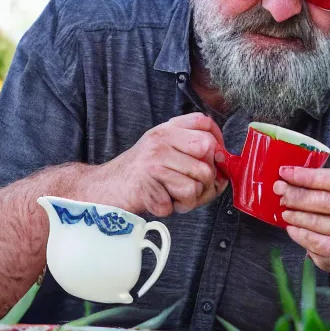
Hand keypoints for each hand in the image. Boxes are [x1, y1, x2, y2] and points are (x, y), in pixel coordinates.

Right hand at [97, 113, 228, 215]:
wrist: (105, 189)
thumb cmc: (141, 172)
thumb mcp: (164, 150)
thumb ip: (192, 149)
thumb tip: (224, 163)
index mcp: (166, 130)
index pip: (203, 122)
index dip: (219, 139)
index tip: (218, 156)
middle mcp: (160, 141)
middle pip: (207, 151)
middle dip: (208, 175)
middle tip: (194, 185)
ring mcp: (153, 162)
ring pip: (198, 182)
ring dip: (191, 198)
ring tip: (174, 195)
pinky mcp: (148, 186)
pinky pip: (181, 202)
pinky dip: (175, 208)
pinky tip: (162, 201)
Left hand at [273, 166, 329, 277]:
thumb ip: (323, 181)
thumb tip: (289, 175)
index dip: (306, 175)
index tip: (284, 172)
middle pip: (321, 200)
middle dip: (295, 194)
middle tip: (279, 190)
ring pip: (314, 221)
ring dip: (294, 214)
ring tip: (284, 210)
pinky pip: (312, 240)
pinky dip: (297, 232)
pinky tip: (291, 227)